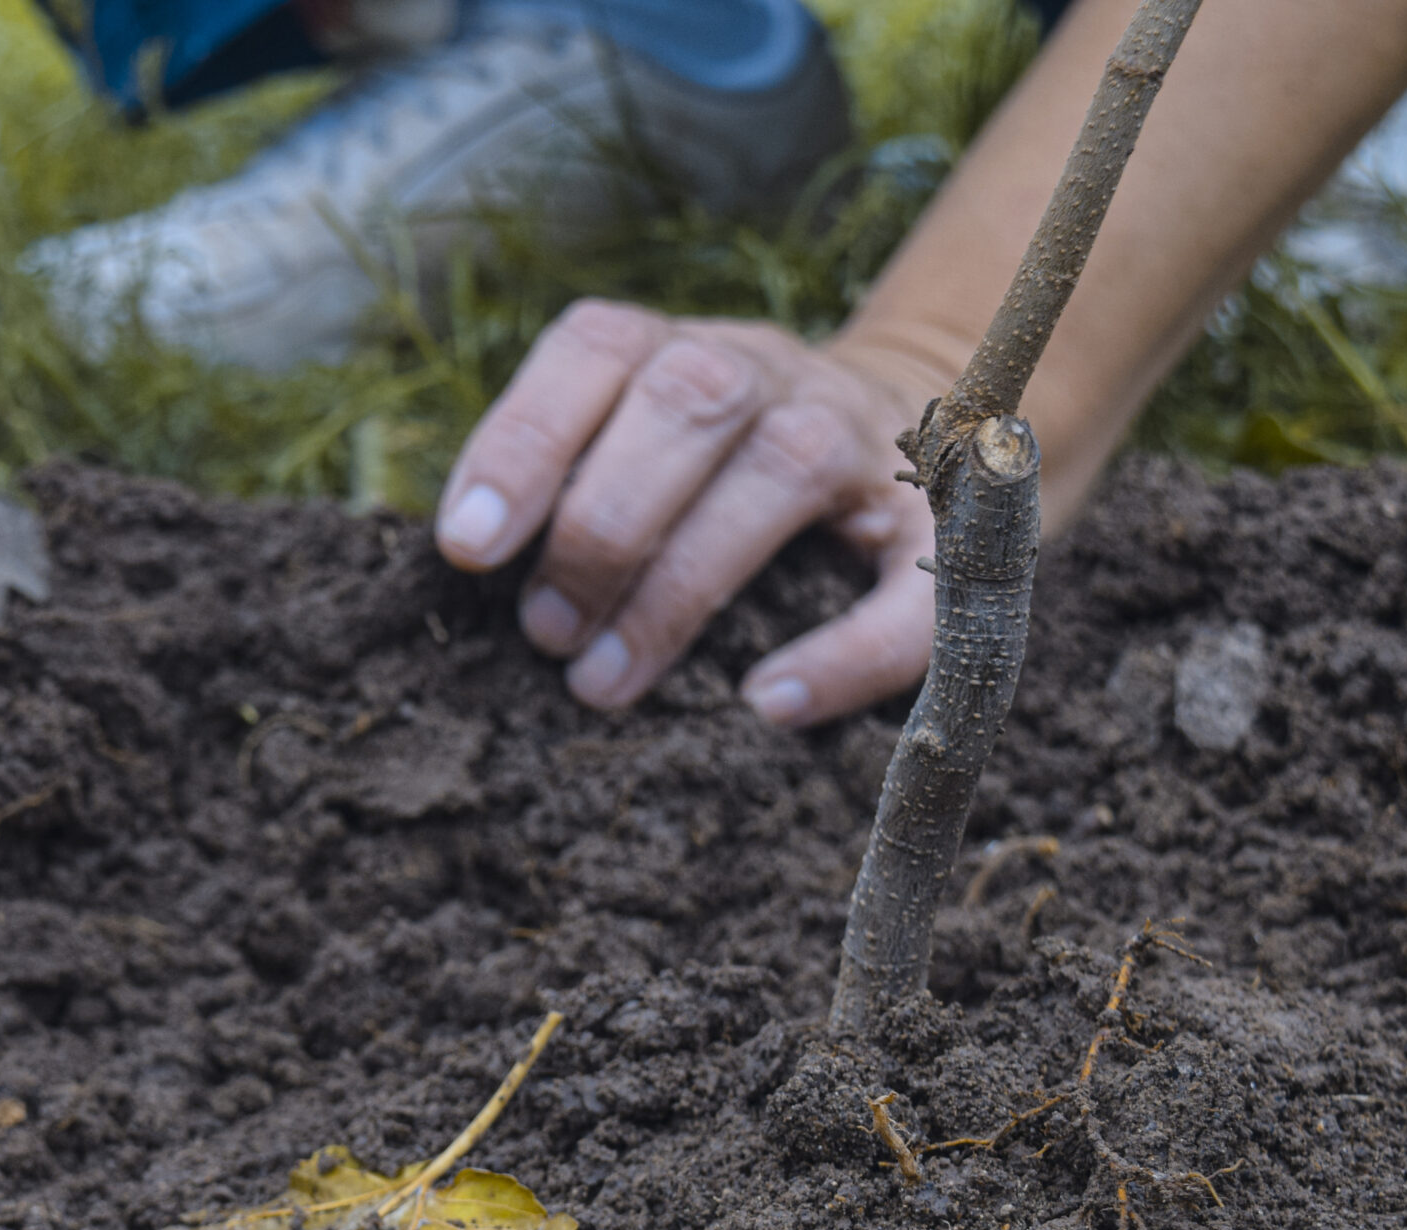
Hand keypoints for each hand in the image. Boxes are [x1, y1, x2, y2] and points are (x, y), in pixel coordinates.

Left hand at [433, 301, 956, 726]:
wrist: (921, 431)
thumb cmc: (719, 468)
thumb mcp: (639, 439)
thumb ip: (568, 474)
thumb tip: (470, 557)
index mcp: (681, 349)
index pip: (596, 349)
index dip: (523, 438)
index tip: (467, 543)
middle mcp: (772, 374)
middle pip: (687, 403)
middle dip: (600, 525)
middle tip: (544, 632)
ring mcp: (862, 438)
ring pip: (783, 470)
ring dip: (681, 585)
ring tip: (603, 681)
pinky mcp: (939, 522)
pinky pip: (912, 579)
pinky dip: (845, 650)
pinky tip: (768, 703)